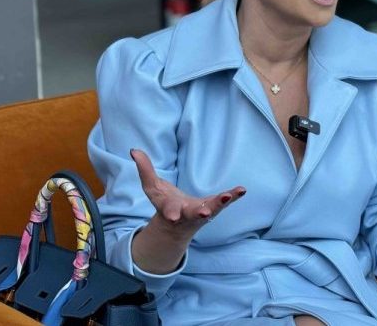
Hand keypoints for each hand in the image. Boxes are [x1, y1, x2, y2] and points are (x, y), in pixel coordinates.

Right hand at [130, 149, 245, 238]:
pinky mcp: (214, 206)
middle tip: (206, 212)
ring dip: (221, 203)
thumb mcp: (152, 188)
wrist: (179, 225)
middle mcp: (189, 213)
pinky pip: (225, 201)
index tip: (172, 217)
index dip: (171, 213)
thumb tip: (134, 150)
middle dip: (200, 213)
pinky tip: (242, 189)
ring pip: (213, 209)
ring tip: (229, 195)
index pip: (170, 211)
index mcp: (172, 210)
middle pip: (194, 214)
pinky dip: (233, 196)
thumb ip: (145, 169)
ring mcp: (204, 211)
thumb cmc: (164, 203)